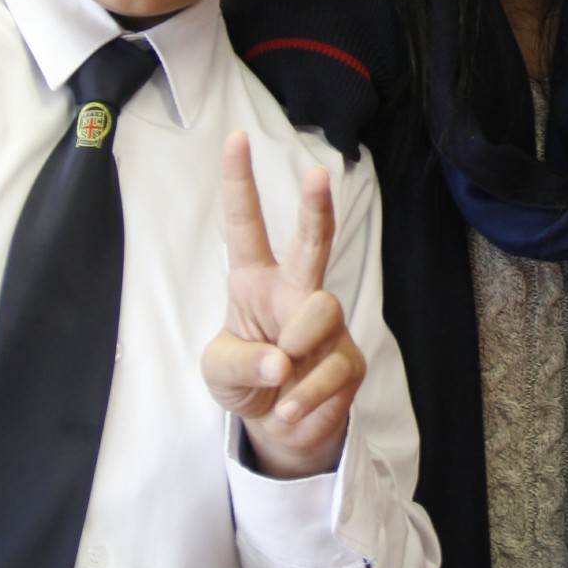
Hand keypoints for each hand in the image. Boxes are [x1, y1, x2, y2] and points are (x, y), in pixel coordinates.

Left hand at [200, 131, 363, 478]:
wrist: (279, 428)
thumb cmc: (246, 379)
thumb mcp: (219, 371)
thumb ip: (242, 361)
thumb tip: (284, 359)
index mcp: (254, 282)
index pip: (245, 226)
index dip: (239, 183)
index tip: (236, 139)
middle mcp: (293, 292)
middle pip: (311, 240)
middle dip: (315, 207)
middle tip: (317, 175)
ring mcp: (326, 325)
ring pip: (321, 311)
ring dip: (295, 349)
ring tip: (280, 380)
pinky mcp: (349, 359)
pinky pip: (329, 368)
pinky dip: (302, 396)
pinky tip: (288, 409)